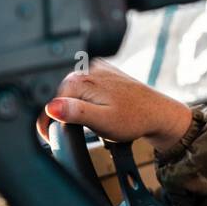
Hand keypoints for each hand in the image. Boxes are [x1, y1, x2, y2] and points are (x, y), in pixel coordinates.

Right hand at [36, 60, 192, 153]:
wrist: (159, 114)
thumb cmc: (134, 119)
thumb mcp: (102, 121)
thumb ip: (75, 113)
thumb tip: (51, 106)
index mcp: (81, 79)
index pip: (49, 100)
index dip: (47, 122)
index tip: (50, 138)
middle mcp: (87, 68)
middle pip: (58, 94)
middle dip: (61, 113)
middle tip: (76, 131)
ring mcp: (97, 67)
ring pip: (71, 90)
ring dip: (73, 106)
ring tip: (90, 119)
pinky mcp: (104, 71)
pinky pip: (85, 85)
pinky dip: (85, 98)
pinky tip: (98, 108)